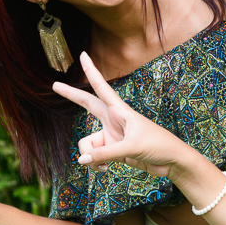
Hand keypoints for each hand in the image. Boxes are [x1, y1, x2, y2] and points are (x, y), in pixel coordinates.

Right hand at [52, 52, 190, 178]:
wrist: (171, 162)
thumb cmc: (158, 146)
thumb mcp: (131, 148)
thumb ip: (105, 154)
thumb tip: (81, 160)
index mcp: (120, 111)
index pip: (101, 88)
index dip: (91, 71)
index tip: (83, 54)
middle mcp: (113, 121)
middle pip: (87, 105)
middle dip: (71, 96)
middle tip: (54, 85)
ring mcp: (111, 136)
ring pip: (87, 144)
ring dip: (91, 157)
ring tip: (107, 165)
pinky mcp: (111, 150)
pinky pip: (93, 157)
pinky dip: (96, 165)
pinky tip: (108, 169)